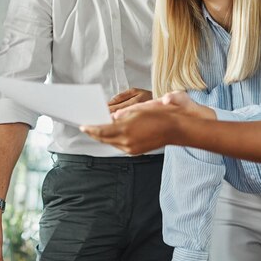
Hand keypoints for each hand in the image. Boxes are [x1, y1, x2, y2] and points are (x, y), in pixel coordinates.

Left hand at [82, 91, 214, 153]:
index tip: (82, 125)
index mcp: (126, 129)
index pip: (101, 130)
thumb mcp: (140, 109)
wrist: (178, 128)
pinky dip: (113, 140)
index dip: (90, 128)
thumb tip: (112, 117)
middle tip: (86, 127)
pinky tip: (111, 134)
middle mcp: (127, 142)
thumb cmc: (160, 114)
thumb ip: (123, 115)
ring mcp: (131, 148)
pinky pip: (119, 146)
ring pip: (111, 143)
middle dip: (95, 133)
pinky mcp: (136, 151)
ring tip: (97, 130)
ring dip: (104, 137)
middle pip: (104, 139)